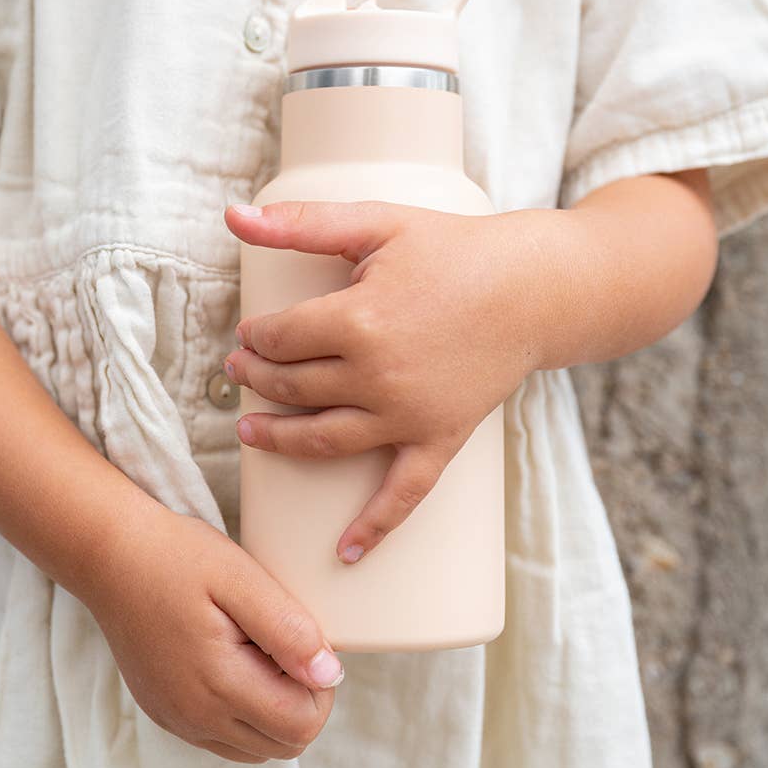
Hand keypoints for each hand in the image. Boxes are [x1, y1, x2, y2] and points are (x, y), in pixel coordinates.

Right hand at [84, 497, 343, 763]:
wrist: (110, 557)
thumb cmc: (177, 557)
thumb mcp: (240, 578)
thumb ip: (288, 630)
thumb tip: (329, 674)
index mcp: (218, 683)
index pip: (303, 723)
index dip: (320, 685)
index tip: (304, 640)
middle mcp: (196, 717)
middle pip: (286, 744)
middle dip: (302, 699)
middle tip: (284, 643)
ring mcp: (178, 721)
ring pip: (258, 748)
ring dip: (274, 710)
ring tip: (257, 651)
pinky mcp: (166, 715)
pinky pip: (225, 739)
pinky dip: (244, 713)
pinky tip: (234, 663)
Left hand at [223, 199, 552, 564]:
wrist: (534, 288)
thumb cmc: (453, 248)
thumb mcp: (376, 223)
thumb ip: (300, 223)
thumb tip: (233, 214)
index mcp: (357, 320)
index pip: (279, 338)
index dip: (256, 336)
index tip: (251, 333)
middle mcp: (377, 376)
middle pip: (293, 387)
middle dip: (258, 379)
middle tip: (242, 371)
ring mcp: (408, 415)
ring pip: (323, 440)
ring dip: (278, 440)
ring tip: (249, 431)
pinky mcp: (440, 438)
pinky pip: (404, 494)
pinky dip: (375, 526)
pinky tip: (345, 552)